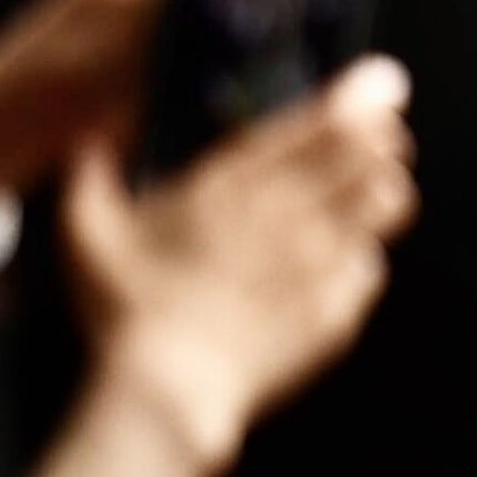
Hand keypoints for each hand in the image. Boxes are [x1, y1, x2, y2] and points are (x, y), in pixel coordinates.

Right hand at [64, 57, 415, 469]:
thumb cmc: (124, 312)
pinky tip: (352, 261)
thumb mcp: (88, 236)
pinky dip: (364, 260)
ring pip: (383, 203)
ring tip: (385, 190)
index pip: (309, 125)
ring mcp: (318, 259)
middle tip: (389, 137)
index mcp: (229, 185)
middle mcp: (284, 212)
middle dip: (382, 138)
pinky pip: (370, 268)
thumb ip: (91, 181)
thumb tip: (87, 146)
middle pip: (360, 153)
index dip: (351, 101)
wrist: (169, 389)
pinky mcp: (338, 306)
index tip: (379, 87)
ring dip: (387, 190)